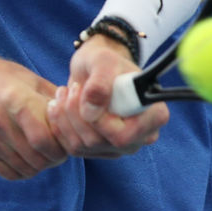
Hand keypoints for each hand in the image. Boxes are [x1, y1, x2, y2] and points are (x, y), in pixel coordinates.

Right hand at [0, 53, 68, 179]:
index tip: (66, 142)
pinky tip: (27, 158)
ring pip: (24, 168)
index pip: (45, 139)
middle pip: (37, 157)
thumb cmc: (3, 78)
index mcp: (15, 99)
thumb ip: (55, 101)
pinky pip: (7, 173)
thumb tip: (80, 117)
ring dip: (40, 166)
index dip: (62, 146)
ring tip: (43, 153)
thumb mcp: (31, 80)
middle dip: (54, 158)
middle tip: (58, 151)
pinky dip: (23, 171)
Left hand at [47, 34, 168, 157]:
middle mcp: (140, 137)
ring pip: (83, 146)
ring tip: (63, 91)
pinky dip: (60, 125)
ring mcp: (120, 147)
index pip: (124, 136)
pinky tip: (58, 105)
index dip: (100, 121)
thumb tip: (90, 113)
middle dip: (76, 114)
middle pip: (100, 142)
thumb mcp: (103, 60)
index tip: (85, 92)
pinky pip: (73, 148)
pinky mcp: (100, 150)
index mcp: (153, 115)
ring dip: (65, 116)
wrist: (94, 68)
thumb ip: (100, 82)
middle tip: (70, 88)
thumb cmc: (105, 61)